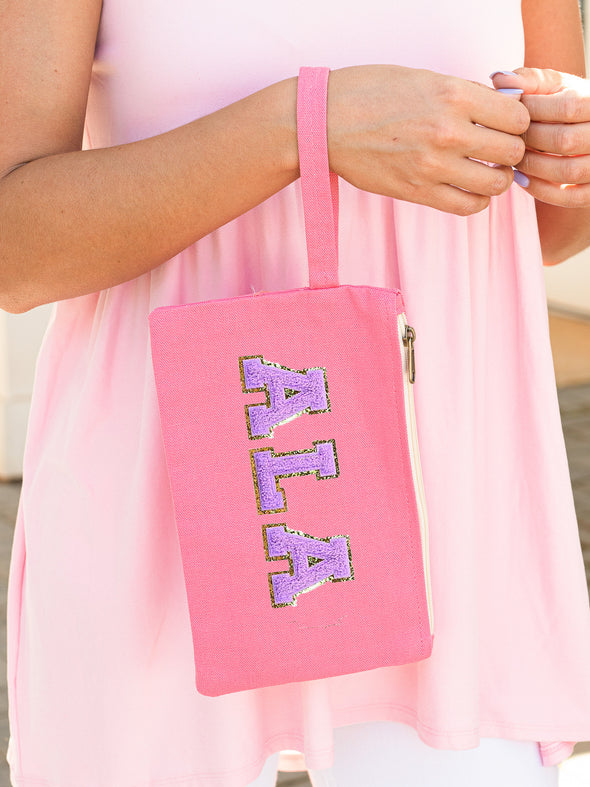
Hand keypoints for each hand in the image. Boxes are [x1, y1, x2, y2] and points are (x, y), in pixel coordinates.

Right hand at [327, 65, 528, 215]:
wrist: (323, 124)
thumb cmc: (369, 94)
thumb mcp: (423, 78)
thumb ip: (463, 94)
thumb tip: (500, 109)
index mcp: (453, 95)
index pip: (516, 117)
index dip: (516, 122)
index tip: (504, 125)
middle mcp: (448, 131)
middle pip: (511, 151)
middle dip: (510, 151)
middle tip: (496, 149)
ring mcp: (432, 165)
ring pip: (495, 184)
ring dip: (496, 178)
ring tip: (484, 171)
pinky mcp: (417, 192)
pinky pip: (468, 206)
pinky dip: (477, 200)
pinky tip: (468, 189)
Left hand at [492, 68, 589, 206]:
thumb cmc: (571, 104)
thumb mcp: (557, 86)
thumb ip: (530, 80)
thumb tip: (498, 79)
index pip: (567, 107)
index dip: (533, 111)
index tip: (511, 114)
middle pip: (564, 141)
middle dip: (529, 141)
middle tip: (506, 140)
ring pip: (568, 171)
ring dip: (533, 167)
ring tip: (512, 159)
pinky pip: (571, 197)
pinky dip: (542, 191)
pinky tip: (522, 179)